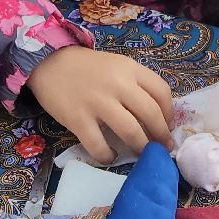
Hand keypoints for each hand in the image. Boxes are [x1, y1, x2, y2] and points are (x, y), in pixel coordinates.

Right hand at [25, 46, 174, 164]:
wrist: (49, 62)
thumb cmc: (87, 67)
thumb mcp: (117, 66)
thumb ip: (135, 84)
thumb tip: (156, 115)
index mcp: (130, 69)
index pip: (162, 92)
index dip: (169, 113)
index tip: (168, 125)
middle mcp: (118, 84)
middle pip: (151, 114)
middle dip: (161, 135)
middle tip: (163, 148)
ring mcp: (98, 102)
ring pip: (131, 131)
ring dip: (141, 147)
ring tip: (143, 155)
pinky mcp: (78, 119)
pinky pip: (99, 145)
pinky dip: (108, 155)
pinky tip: (111, 156)